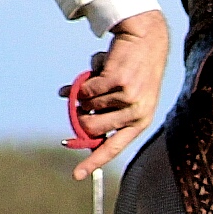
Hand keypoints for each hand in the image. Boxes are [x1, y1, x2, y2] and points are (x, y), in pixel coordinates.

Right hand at [59, 9, 169, 178]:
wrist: (146, 38)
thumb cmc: (132, 67)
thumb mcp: (122, 91)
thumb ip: (100, 104)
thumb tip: (66, 100)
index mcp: (140, 121)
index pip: (113, 148)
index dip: (93, 162)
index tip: (76, 176)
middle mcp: (137, 114)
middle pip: (90, 127)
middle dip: (79, 113)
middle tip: (81, 98)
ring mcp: (129, 99)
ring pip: (86, 105)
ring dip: (87, 88)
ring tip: (104, 74)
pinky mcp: (119, 83)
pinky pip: (86, 89)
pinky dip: (86, 77)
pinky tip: (101, 64)